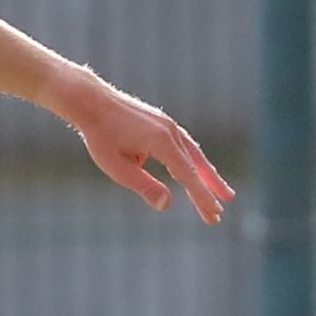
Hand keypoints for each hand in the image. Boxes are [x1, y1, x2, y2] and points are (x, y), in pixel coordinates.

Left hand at [59, 72, 234, 225]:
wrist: (92, 101)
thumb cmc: (101, 136)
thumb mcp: (118, 168)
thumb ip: (144, 186)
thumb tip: (168, 205)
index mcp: (162, 143)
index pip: (188, 176)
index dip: (202, 197)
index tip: (214, 213)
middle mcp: (171, 132)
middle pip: (196, 167)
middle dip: (209, 191)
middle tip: (219, 214)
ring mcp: (169, 125)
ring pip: (195, 155)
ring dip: (208, 176)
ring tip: (223, 193)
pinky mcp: (164, 123)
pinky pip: (185, 146)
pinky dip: (195, 161)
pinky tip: (197, 172)